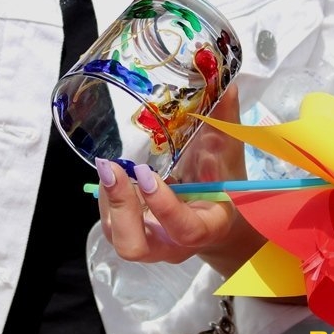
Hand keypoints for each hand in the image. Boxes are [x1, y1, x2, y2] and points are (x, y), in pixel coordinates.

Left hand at [96, 86, 265, 275]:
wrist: (215, 211)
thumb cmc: (222, 182)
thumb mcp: (228, 154)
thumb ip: (225, 124)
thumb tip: (227, 86)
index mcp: (206, 227)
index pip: (185, 229)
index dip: (164, 205)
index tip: (148, 174)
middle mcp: (174, 243)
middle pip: (136, 247)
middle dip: (120, 208)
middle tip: (112, 169)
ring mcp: (150, 242)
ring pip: (118, 238)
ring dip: (108, 200)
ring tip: (109, 165)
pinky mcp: (132, 233)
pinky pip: (110, 224)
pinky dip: (106, 197)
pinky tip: (111, 171)